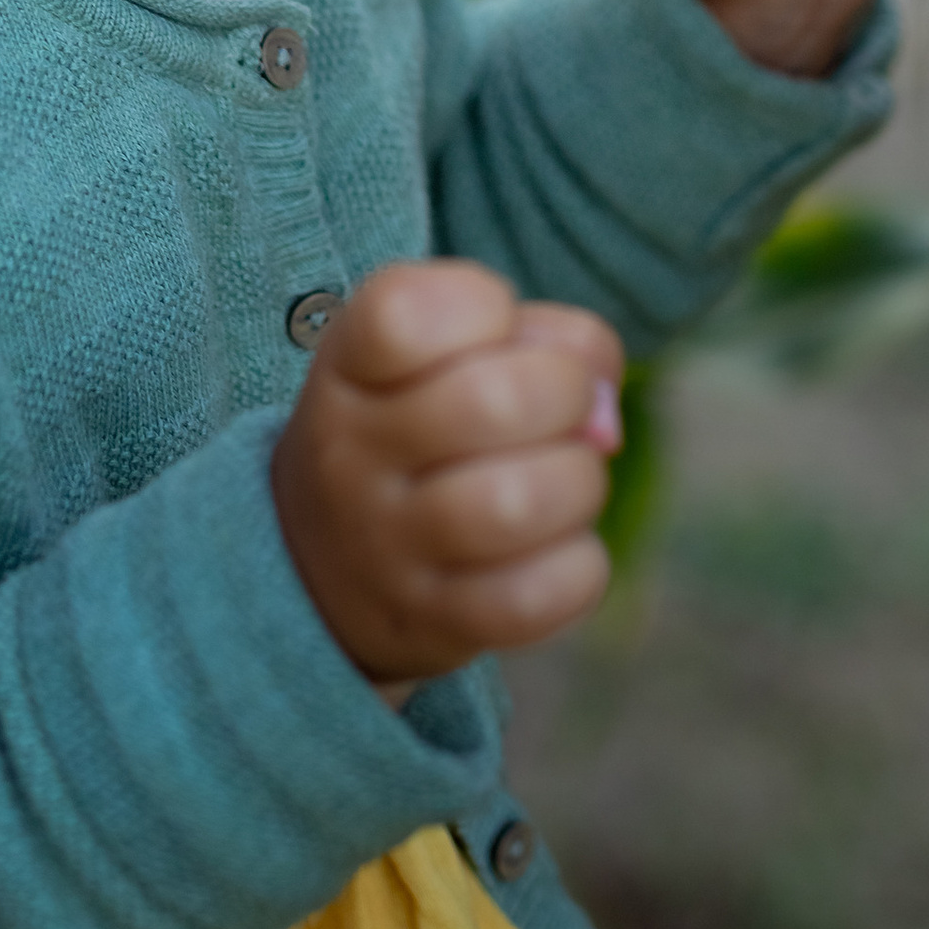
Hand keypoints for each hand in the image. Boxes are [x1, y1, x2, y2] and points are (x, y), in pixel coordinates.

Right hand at [271, 259, 622, 690]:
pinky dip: (576, 565)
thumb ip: (548, 339)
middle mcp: (353, 455)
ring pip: (521, 505)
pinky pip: (538, 597)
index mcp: (350, 364)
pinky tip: (554, 547)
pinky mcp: (434, 624)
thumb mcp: (448, 350)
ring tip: (559, 480)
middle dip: (565, 393)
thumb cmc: (422, 421)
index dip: (481, 304)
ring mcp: (388, 548)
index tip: (490, 324)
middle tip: (557, 410)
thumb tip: (603, 420)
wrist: (325, 562)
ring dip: (577, 482)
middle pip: (496, 402)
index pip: (403, 314)